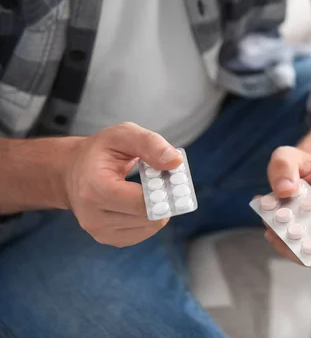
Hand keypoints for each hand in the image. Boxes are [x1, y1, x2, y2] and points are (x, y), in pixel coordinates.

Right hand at [63, 122, 183, 247]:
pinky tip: (143, 202)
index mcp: (94, 188)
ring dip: (158, 209)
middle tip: (165, 182)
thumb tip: (175, 162)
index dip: (163, 193)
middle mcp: (93, 215)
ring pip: (149, 227)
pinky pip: (143, 233)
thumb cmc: (99, 152)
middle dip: (164, 199)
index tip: (173, 179)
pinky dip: (151, 218)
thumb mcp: (123, 134)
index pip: (140, 202)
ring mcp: (99, 231)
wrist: (72, 171)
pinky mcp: (108, 238)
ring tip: (151, 190)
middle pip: (148, 217)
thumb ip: (151, 144)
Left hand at [262, 146, 310, 265]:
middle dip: (298, 231)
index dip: (304, 212)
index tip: (281, 214)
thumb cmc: (302, 167)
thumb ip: (283, 167)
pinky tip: (277, 240)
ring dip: (295, 247)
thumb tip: (285, 190)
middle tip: (270, 228)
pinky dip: (297, 253)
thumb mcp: (288, 156)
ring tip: (271, 234)